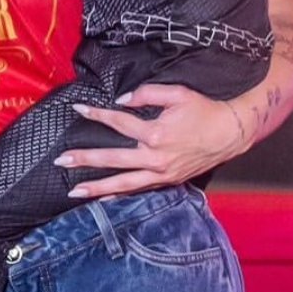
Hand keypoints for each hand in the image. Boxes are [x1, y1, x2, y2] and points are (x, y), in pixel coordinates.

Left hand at [56, 83, 244, 197]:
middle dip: (85, 160)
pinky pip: (139, 190)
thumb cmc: (203, 111)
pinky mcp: (168, 181)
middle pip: (112, 159)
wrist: (231, 133)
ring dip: (97, 188)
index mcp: (156, 134)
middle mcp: (156, 158)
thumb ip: (145, 93)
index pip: (118, 122)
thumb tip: (121, 99)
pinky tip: (102, 199)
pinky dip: (120, 195)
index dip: (96, 114)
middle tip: (61, 161)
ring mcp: (162, 173)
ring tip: (74, 192)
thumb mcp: (176, 93)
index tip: (78, 109)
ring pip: (123, 183)